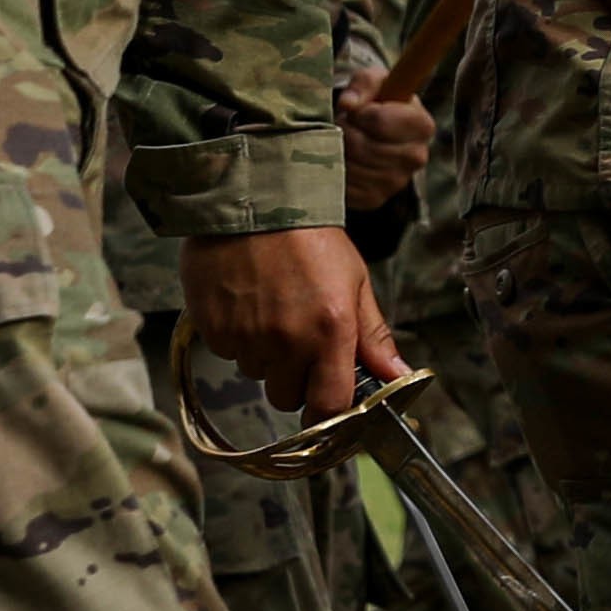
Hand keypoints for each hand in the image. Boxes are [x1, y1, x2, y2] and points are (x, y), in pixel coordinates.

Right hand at [186, 226, 398, 422]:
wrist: (254, 198)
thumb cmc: (310, 237)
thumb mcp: (354, 281)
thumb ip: (373, 336)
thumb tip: (397, 376)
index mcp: (331, 331)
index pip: (329, 405)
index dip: (327, 412)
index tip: (325, 404)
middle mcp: (287, 341)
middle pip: (287, 396)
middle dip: (293, 378)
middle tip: (297, 340)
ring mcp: (247, 336)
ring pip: (255, 374)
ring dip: (263, 355)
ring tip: (269, 310)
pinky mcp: (213, 327)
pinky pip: (227, 352)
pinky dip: (235, 337)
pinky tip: (244, 303)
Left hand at [337, 83, 437, 217]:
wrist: (376, 133)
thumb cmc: (378, 102)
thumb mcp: (374, 82)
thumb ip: (363, 84)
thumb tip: (348, 104)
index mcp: (422, 125)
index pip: (379, 121)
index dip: (360, 113)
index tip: (358, 110)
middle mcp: (416, 157)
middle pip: (362, 146)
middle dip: (345, 132)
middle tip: (343, 124)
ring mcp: (397, 182)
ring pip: (351, 167)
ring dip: (337, 151)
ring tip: (341, 140)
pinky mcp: (375, 199)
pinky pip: (344, 187)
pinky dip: (335, 171)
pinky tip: (341, 158)